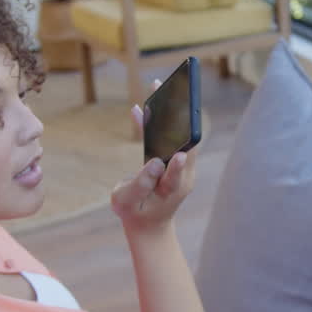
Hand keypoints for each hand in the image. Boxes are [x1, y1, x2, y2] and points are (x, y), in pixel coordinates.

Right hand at [110, 104, 196, 231]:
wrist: (149, 222)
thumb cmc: (134, 213)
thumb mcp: (126, 202)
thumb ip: (139, 183)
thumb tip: (154, 162)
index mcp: (172, 190)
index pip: (177, 176)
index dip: (176, 166)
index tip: (179, 154)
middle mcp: (183, 176)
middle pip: (185, 145)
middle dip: (179, 120)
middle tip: (173, 96)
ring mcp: (181, 166)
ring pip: (179, 136)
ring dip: (171, 112)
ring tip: (159, 89)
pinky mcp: (173, 159)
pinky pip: (168, 137)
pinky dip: (157, 122)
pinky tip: (142, 108)